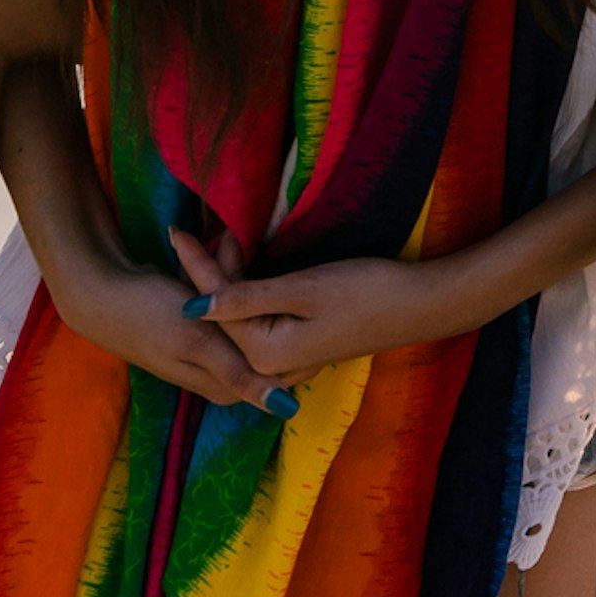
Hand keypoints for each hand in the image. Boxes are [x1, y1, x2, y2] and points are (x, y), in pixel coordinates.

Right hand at [38, 246, 280, 411]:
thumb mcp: (198, 343)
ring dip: (234, 276)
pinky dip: (220, 276)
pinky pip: (223, 301)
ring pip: (239, 311)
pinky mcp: (197, 326)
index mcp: (224, 385)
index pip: (270, 357)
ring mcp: (207, 348)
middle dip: (247, 291)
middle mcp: (218, 372)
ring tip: (224, 244)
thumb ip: (238, 372)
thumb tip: (284, 408)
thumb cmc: (149, 317)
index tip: (261, 286)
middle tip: (232, 250)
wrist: (101, 291)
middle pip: (254, 329)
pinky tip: (217, 247)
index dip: (267, 318)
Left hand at [171, 231, 461, 388]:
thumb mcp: (303, 289)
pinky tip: (245, 272)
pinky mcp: (301, 349)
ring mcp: (288, 361)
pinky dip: (249, 296)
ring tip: (215, 244)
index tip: (175, 232)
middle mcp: (271, 366)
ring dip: (229, 282)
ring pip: (242, 319)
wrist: (420, 305)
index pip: (218, 306)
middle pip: (226, 316)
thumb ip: (247, 299)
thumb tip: (192, 306)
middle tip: (195, 231)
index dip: (197, 266)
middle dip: (210, 273)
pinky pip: (261, 324)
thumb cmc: (367, 292)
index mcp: (266, 355)